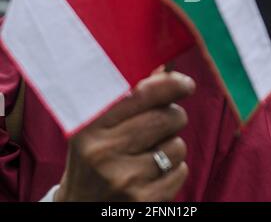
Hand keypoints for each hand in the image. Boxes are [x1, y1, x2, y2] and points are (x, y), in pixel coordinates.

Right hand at [55, 70, 195, 201]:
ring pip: (177, 146)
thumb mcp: (99, 123)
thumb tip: (165, 67)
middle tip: (166, 120)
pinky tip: (154, 173)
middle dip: (174, 116)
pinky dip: (174, 170)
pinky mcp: (142, 201)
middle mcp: (103, 150)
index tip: (186, 83)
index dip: (170, 84)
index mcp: (90, 124)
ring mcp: (123, 179)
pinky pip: (180, 172)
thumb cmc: (95, 154)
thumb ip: (129, 95)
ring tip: (151, 151)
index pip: (142, 93)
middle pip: (166, 117)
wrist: (81, 206)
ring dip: (172, 145)